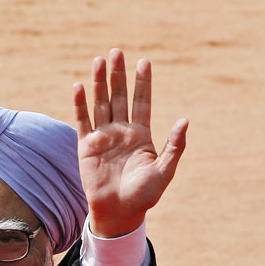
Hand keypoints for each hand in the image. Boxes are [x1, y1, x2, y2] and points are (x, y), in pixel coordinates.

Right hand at [73, 48, 187, 237]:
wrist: (120, 213)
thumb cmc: (144, 195)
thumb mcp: (164, 171)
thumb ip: (174, 146)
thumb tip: (184, 121)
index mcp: (141, 135)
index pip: (142, 102)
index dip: (143, 83)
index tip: (144, 62)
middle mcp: (121, 132)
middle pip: (120, 97)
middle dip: (118, 75)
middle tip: (117, 52)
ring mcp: (103, 137)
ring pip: (101, 103)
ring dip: (99, 83)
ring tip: (99, 61)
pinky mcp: (86, 146)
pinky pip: (83, 121)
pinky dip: (80, 104)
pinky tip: (79, 86)